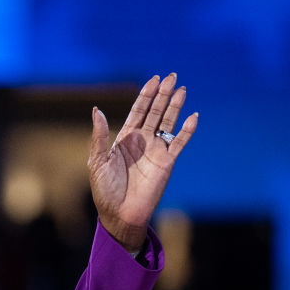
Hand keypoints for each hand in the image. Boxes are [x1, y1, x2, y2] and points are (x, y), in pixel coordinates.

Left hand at [87, 74, 197, 252]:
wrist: (119, 213)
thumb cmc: (105, 190)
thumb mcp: (97, 161)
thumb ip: (99, 136)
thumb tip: (96, 110)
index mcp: (124, 139)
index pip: (137, 112)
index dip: (145, 95)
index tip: (153, 79)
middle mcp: (142, 142)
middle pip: (155, 112)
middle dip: (163, 94)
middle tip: (172, 76)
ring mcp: (156, 151)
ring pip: (168, 123)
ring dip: (175, 106)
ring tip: (182, 89)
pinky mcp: (167, 162)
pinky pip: (179, 143)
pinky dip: (186, 130)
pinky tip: (193, 116)